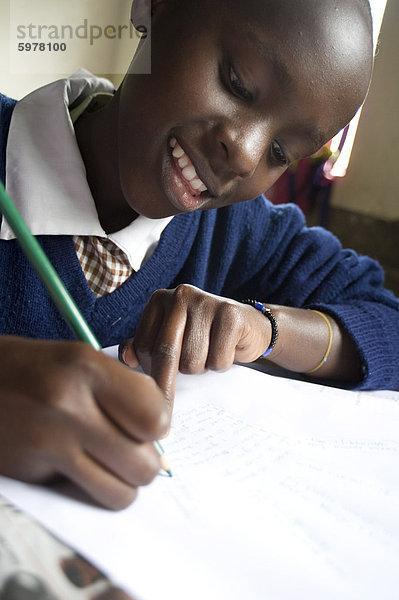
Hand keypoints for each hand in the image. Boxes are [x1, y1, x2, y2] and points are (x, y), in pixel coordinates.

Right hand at [0, 336, 168, 509]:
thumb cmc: (31, 366)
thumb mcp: (78, 358)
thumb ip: (123, 390)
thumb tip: (160, 433)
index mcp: (85, 367)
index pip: (155, 417)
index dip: (157, 425)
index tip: (146, 422)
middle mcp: (68, 407)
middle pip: (143, 464)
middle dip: (144, 460)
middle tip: (128, 446)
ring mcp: (47, 445)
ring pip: (119, 494)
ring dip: (120, 483)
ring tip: (106, 461)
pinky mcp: (30, 474)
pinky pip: (83, 496)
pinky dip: (87, 487)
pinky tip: (74, 463)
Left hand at [120, 284, 270, 405]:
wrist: (249, 327)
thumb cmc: (204, 336)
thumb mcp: (170, 339)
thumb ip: (144, 347)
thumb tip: (127, 359)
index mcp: (160, 299)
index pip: (144, 346)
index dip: (155, 367)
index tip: (168, 367)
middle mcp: (181, 294)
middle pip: (167, 353)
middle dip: (177, 371)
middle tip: (189, 367)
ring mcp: (206, 301)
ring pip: (192, 361)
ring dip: (202, 367)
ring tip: (210, 351)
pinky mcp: (231, 314)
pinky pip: (217, 360)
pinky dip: (222, 364)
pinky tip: (228, 348)